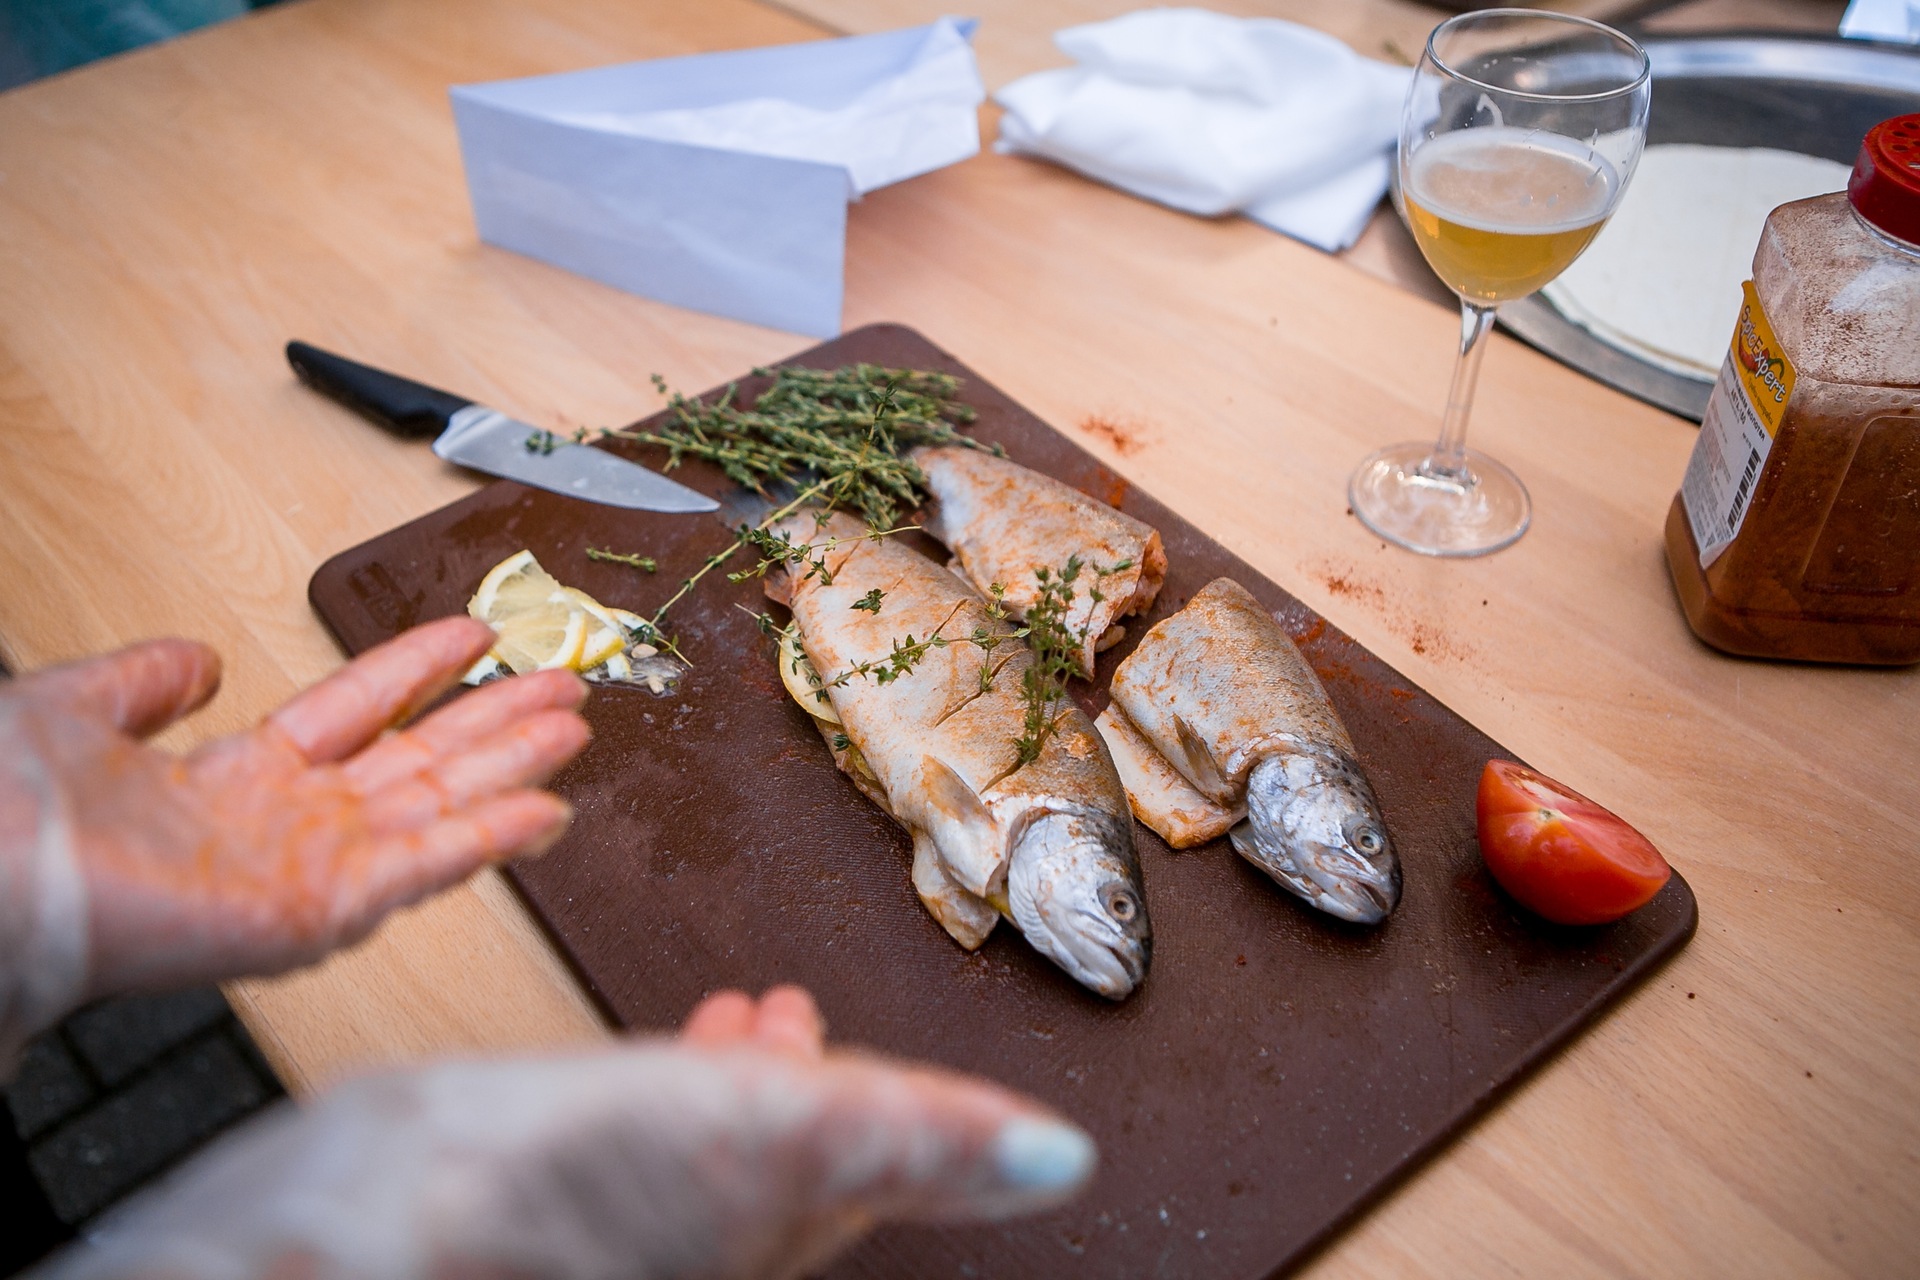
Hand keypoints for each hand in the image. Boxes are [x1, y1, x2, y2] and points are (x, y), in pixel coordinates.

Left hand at [0, 618, 588, 1048]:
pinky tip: (543, 813)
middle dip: (494, 722)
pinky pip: (419, 870)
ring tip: (574, 730)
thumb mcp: (77, 707)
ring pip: (435, 810)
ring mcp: (304, 871)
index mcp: (230, 778)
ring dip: (509, 771)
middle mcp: (281, 825)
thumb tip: (196, 661)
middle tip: (564, 685)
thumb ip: (142, 681)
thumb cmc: (8, 805)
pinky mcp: (314, 913)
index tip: (475, 635)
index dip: (418, 670)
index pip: (353, 712)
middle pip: (417, 762)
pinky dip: (486, 841)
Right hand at [51, 988, 1096, 1279]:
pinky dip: (630, 1097)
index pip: (849, 1166)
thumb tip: (1058, 1160)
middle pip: (772, 1165)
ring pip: (689, 1155)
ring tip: (717, 1018)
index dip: (860, 1094)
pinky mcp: (517, 1218)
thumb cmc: (537, 1204)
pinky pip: (605, 1159)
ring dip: (714, 1079)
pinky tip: (606, 1067)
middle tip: (778, 1011)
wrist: (326, 1245)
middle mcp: (692, 1242)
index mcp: (762, 1219)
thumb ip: (908, 1134)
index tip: (822, 1014)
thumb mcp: (770, 1132)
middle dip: (785, 1076)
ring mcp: (604, 1232)